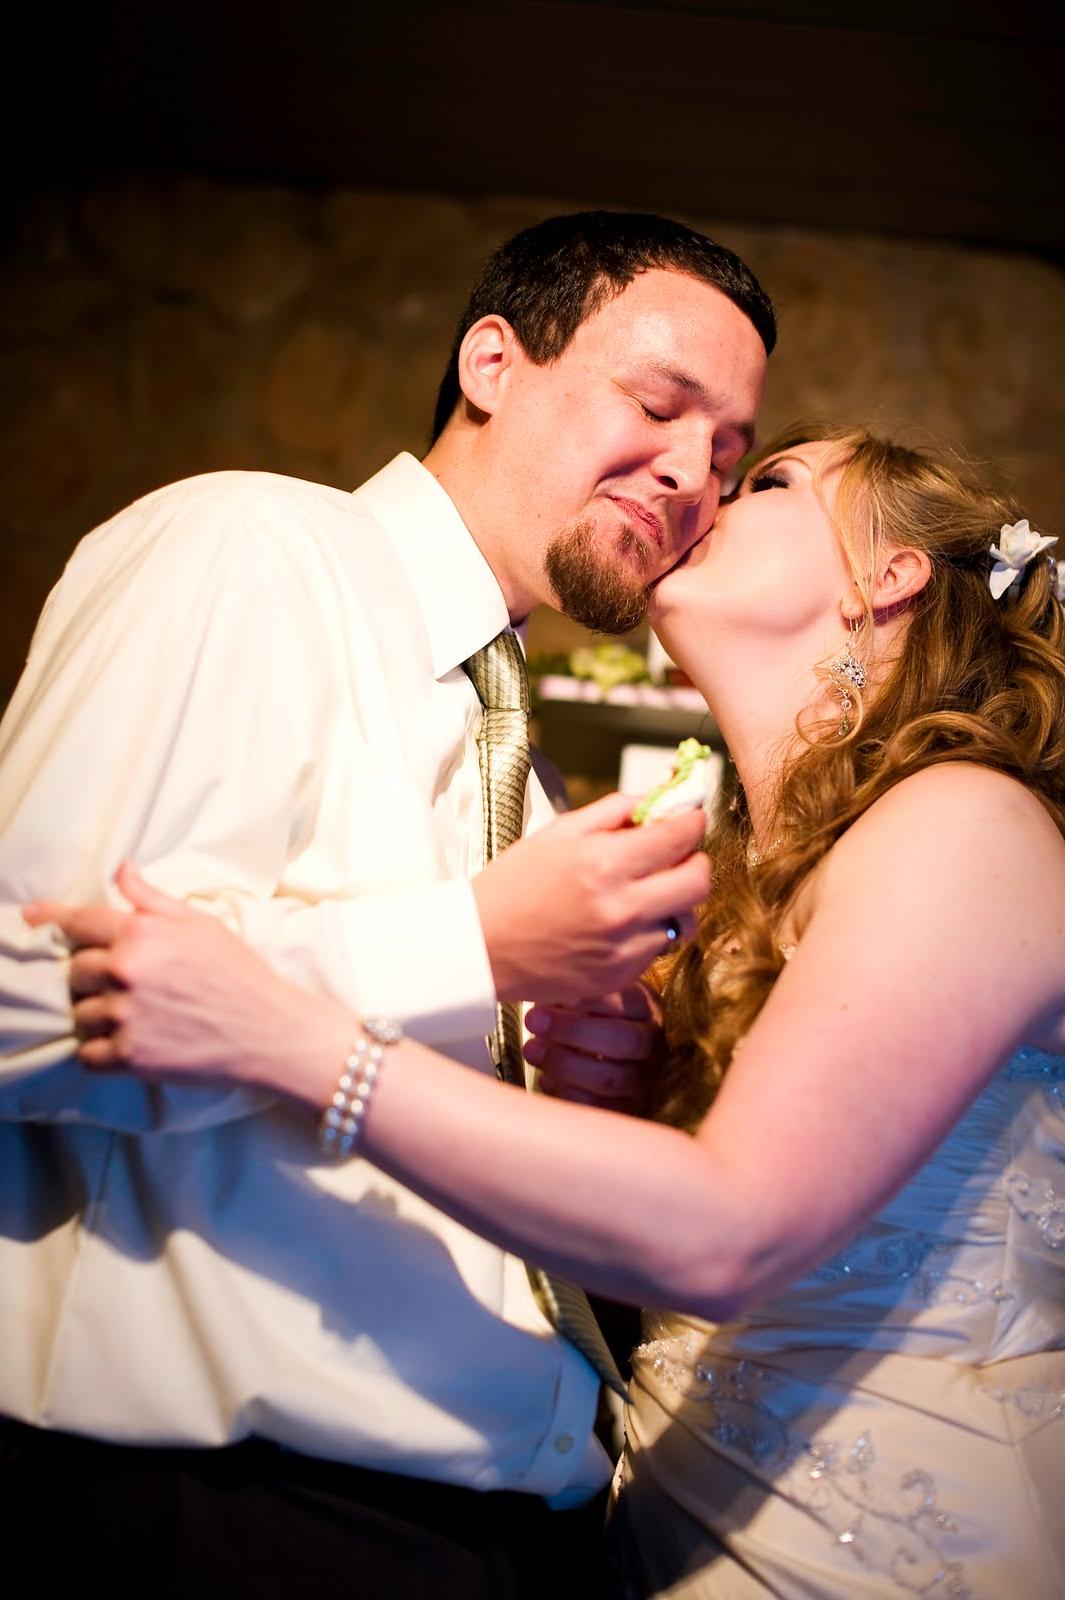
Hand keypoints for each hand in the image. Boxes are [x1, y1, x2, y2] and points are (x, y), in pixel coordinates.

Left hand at [22, 864, 349, 1090]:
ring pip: (80, 1014)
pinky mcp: (129, 1055)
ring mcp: (125, 1015)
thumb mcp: (199, 923)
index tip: (30, 918)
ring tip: (134, 1016)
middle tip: (126, 985)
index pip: (78, 922)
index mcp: (140, 933)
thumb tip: (121, 869)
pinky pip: (87, 1053)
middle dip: (92, 976)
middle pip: (75, 971)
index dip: (51, 918)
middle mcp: (126, 971)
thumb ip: (151, 899)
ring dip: (98, 1015)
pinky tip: (129, 1043)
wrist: (267, 1029)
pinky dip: (101, 1051)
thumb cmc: (238, 972)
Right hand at [473, 792, 708, 1004]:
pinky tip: (621, 924)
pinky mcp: (621, 976)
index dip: (692, 822)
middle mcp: (622, 907)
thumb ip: (615, 811)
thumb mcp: (560, 832)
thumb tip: (659, 801)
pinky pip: (659, 949)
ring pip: (685, 919)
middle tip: (677, 857)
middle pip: (699, 881)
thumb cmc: (514, 884)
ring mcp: (624, 946)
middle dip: (694, 861)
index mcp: (605, 862)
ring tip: (646, 894)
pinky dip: (650, 933)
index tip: (688, 820)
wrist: (480, 946)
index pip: (682, 836)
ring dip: (675, 902)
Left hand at [523, 982, 662, 1109]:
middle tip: (534, 1021)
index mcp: (644, 1007)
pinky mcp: (624, 1105)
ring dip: (565, 1065)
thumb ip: (573, 988)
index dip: (588, 999)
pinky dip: (567, 1093)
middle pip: (623, 1041)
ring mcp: (641, 1077)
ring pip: (610, 1078)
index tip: (553, 994)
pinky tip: (546, 1078)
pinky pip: (598, 1107)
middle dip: (574, 1031)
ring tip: (532, 1049)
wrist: (600, 1046)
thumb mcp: (584, 991)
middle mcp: (651, 1043)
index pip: (625, 1001)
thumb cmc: (586, 1012)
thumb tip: (554, 988)